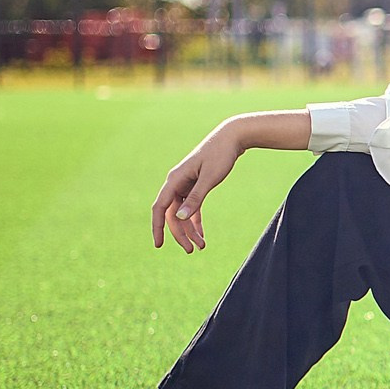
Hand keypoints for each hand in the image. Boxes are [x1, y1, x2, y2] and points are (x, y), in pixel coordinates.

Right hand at [152, 121, 245, 252]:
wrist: (232, 137)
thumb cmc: (221, 155)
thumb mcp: (210, 178)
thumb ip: (196, 198)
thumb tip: (180, 218)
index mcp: (175, 180)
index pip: (160, 208)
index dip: (157, 227)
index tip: (159, 245)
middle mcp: (176, 183)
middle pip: (172, 214)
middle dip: (180, 234)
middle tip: (191, 251)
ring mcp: (186, 184)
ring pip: (183, 212)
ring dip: (190, 230)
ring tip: (201, 246)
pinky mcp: (196, 184)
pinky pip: (192, 207)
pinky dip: (196, 220)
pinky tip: (201, 234)